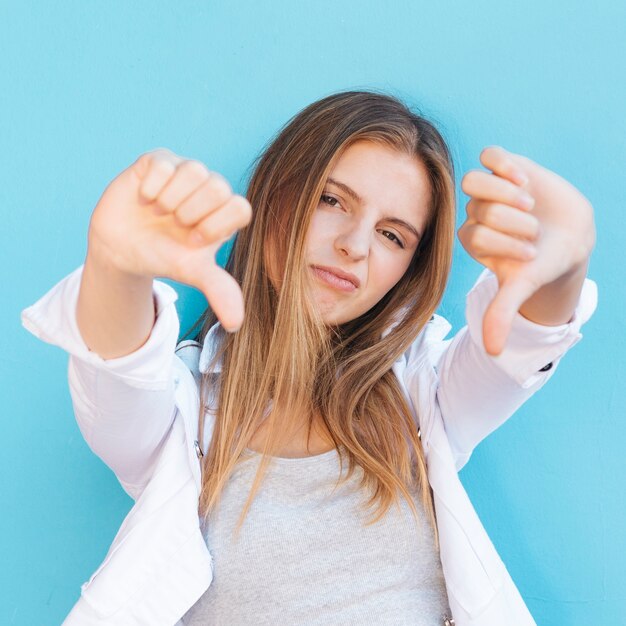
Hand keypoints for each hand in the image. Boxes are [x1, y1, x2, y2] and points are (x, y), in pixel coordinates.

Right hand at [88, 148, 251, 331]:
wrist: (121, 247)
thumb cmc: (162, 257)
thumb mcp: (191, 272)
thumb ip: (219, 290)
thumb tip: (236, 324)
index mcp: (224, 213)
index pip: (240, 208)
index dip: (215, 226)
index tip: (192, 242)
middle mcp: (209, 188)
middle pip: (218, 187)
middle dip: (191, 213)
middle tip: (174, 225)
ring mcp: (184, 171)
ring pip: (194, 170)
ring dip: (171, 200)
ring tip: (158, 212)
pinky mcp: (159, 160)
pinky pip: (164, 163)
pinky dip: (152, 187)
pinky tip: (144, 199)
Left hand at [458, 146, 595, 354]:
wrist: (568, 233)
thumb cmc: (542, 262)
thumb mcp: (522, 286)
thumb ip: (501, 312)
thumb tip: (491, 353)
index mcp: (473, 240)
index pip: (472, 234)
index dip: (504, 243)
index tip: (529, 252)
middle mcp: (476, 213)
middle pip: (477, 209)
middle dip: (512, 222)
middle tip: (534, 231)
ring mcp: (488, 190)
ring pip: (475, 182)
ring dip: (506, 193)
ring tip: (530, 203)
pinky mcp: (504, 166)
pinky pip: (490, 156)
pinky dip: (505, 165)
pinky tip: (525, 179)